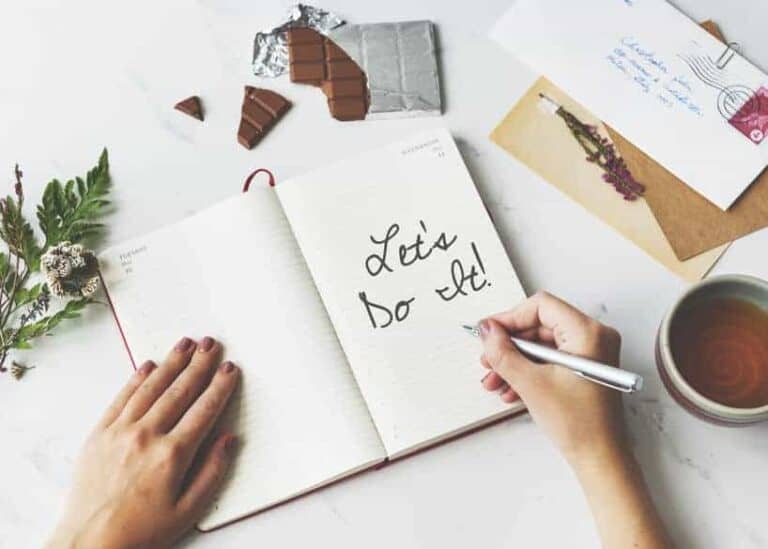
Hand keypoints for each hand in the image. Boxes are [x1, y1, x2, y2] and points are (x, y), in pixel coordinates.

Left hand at [47, 336, 239, 548]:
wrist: (90, 543)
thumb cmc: (141, 531)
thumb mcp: (188, 511)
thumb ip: (213, 472)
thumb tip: (229, 439)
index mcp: (172, 456)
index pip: (204, 410)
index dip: (220, 387)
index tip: (229, 369)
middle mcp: (146, 437)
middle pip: (180, 391)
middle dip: (199, 364)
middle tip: (212, 344)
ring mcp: (120, 432)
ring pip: (151, 387)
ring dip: (171, 362)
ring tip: (186, 343)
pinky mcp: (99, 434)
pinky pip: (121, 398)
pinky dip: (136, 378)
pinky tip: (149, 365)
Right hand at [479, 291, 624, 464]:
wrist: (599, 459)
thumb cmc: (580, 425)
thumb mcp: (531, 384)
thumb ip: (503, 353)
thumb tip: (487, 331)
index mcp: (589, 333)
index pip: (541, 306)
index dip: (510, 318)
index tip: (489, 333)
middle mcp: (593, 338)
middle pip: (539, 325)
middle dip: (509, 345)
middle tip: (488, 359)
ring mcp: (590, 354)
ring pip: (541, 345)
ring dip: (514, 361)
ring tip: (495, 381)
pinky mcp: (583, 369)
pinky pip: (549, 360)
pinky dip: (528, 371)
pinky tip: (511, 388)